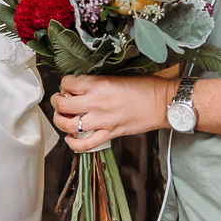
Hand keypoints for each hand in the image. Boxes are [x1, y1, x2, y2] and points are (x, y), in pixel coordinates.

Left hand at [50, 74, 177, 150]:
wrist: (164, 102)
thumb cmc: (146, 87)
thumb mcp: (117, 76)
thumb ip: (96, 83)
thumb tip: (78, 88)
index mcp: (99, 84)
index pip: (67, 83)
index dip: (64, 84)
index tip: (67, 86)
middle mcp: (97, 102)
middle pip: (62, 105)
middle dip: (56, 102)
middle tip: (60, 101)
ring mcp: (103, 120)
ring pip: (68, 125)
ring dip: (60, 122)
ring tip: (62, 118)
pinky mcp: (110, 134)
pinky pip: (85, 144)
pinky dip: (73, 144)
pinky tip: (71, 138)